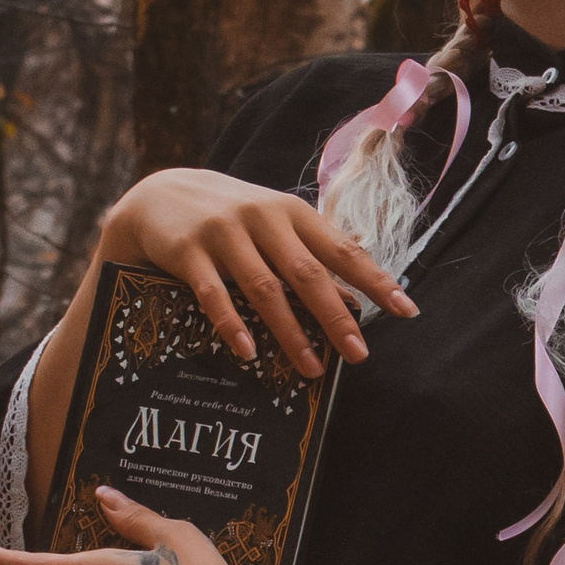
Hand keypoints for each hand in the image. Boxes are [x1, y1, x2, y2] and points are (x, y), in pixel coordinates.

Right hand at [100, 166, 418, 378]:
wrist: (158, 196)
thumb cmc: (230, 219)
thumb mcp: (274, 228)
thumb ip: (311, 258)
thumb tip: (354, 303)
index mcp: (292, 214)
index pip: (342, 250)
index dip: (375, 280)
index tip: (406, 309)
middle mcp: (262, 218)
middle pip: (307, 274)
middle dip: (336, 317)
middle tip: (358, 354)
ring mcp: (224, 233)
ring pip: (264, 288)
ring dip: (290, 331)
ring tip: (311, 367)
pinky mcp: (188, 250)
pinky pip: (213, 294)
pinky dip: (232, 325)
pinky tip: (248, 353)